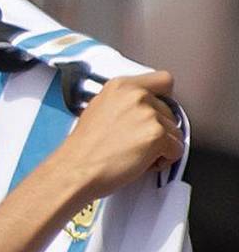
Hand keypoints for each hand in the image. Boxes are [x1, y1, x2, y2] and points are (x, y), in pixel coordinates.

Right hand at [48, 71, 183, 200]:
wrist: (74, 171)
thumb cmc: (81, 151)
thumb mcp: (97, 111)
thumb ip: (122, 105)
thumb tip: (140, 112)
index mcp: (120, 86)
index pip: (163, 80)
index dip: (163, 100)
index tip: (154, 114)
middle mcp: (137, 95)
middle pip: (170, 110)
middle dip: (159, 129)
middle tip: (136, 144)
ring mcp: (148, 115)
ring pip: (175, 131)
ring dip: (162, 146)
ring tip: (136, 155)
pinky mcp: (156, 135)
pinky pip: (177, 148)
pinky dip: (165, 160)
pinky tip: (142, 163)